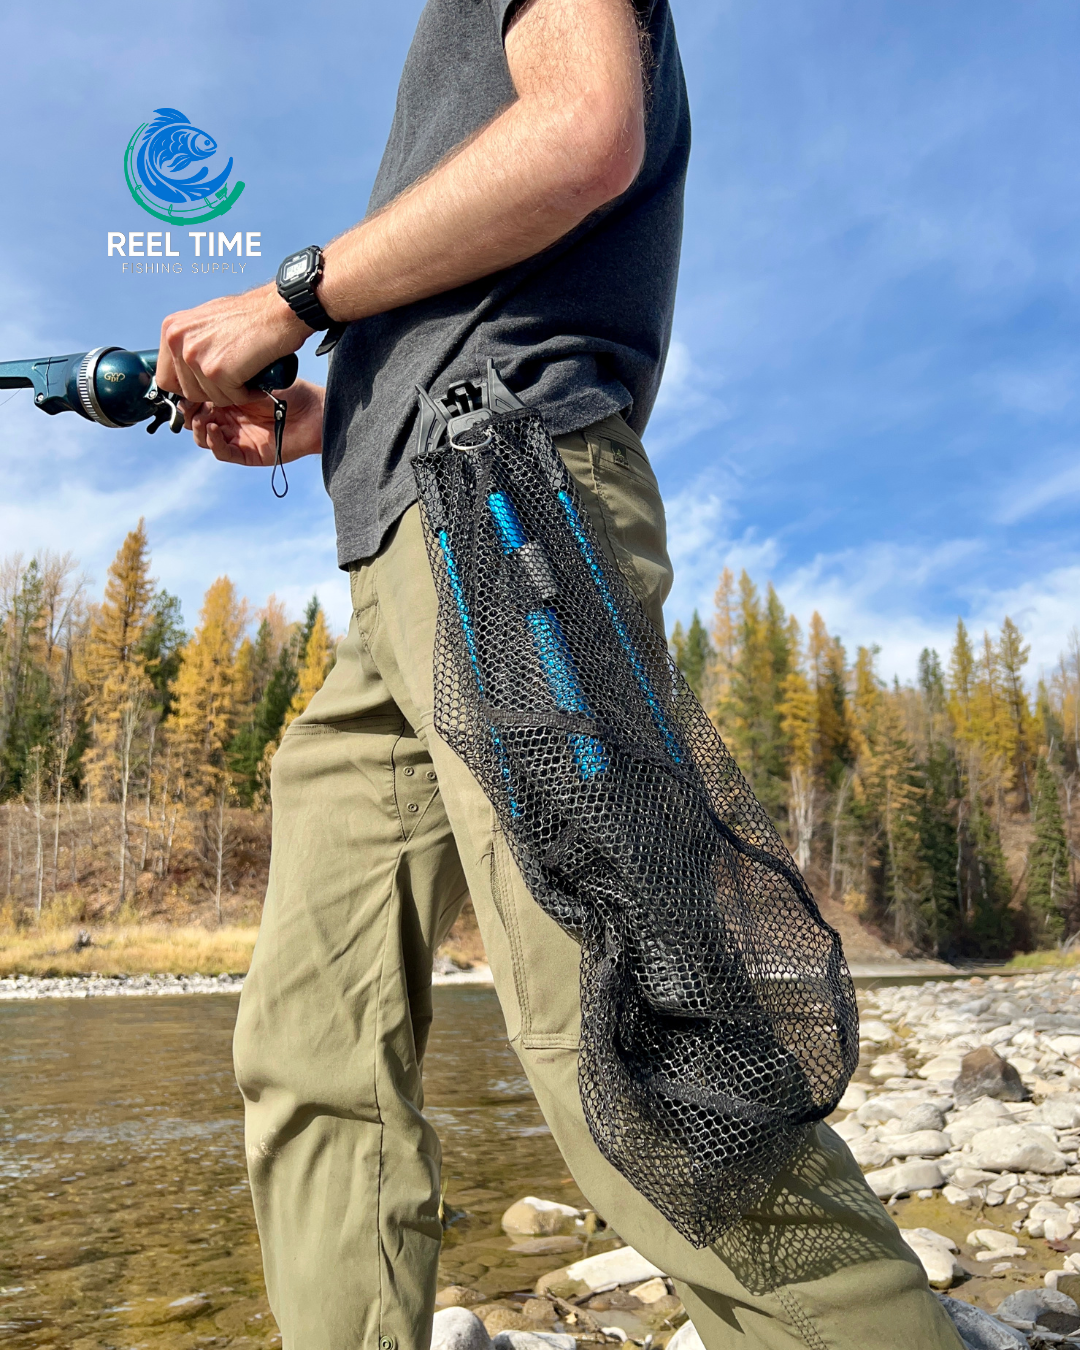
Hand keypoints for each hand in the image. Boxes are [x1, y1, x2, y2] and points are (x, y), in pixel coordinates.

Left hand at [157, 284, 311, 406]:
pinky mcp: (217, 371)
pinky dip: (248, 394)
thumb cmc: (250, 316)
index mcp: (172, 329)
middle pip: (187, 392)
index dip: (189, 386)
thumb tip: (184, 370)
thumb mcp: (206, 323)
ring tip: (248, 376)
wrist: (278, 310)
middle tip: (233, 379)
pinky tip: (257, 378)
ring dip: (233, 393)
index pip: (165, 378)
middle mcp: (178, 341)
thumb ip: (190, 344)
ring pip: (210, 398)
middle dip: (212, 391)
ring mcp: (195, 356)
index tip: (207, 384)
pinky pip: (231, 398)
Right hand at [183, 379, 324, 465]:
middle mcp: (230, 418)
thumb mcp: (255, 379)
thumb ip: (230, 379)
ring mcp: (237, 436)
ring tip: (203, 417)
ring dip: (198, 428)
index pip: (198, 400)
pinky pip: (223, 452)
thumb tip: (201, 373)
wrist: (314, 412)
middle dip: (189, 412)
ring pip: (204, 438)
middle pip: (195, 419)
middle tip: (191, 404)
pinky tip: (212, 428)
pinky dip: (214, 442)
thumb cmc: (290, 392)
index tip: (186, 387)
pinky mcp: (247, 453)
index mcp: (229, 398)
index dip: (189, 395)